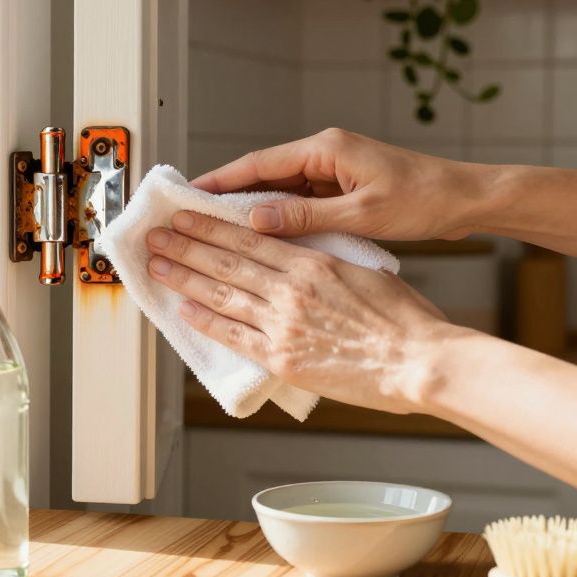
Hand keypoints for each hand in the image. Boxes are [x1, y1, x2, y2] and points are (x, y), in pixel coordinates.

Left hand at [146, 210, 471, 413]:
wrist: (419, 360)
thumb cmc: (403, 320)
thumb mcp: (364, 272)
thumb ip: (326, 264)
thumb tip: (304, 258)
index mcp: (312, 263)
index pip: (248, 239)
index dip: (210, 226)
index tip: (187, 216)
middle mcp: (291, 289)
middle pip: (225, 262)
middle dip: (185, 245)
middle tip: (157, 235)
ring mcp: (283, 324)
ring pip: (221, 294)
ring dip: (185, 277)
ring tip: (158, 265)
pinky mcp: (283, 358)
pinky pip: (234, 336)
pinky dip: (205, 320)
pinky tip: (185, 309)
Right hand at [191, 128, 497, 240]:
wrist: (466, 200)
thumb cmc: (423, 201)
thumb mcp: (361, 213)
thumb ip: (306, 216)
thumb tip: (255, 220)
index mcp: (325, 149)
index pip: (258, 164)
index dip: (219, 181)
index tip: (186, 197)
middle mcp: (324, 153)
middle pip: (262, 175)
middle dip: (227, 197)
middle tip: (189, 218)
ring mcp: (333, 170)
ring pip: (279, 190)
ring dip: (251, 210)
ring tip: (215, 233)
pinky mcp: (342, 187)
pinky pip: (300, 202)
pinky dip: (279, 218)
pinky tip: (261, 239)